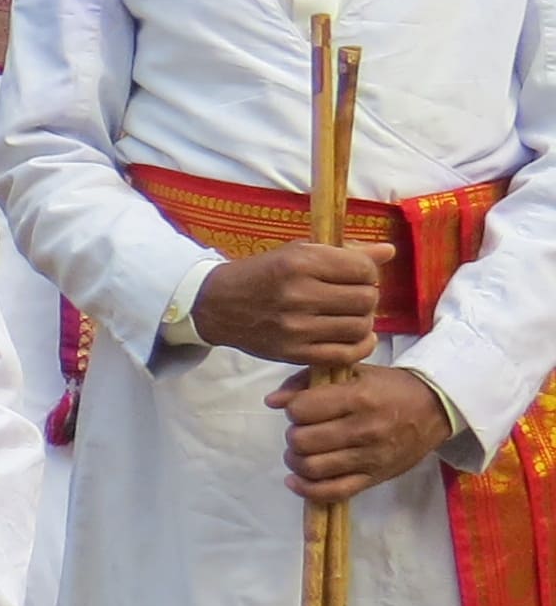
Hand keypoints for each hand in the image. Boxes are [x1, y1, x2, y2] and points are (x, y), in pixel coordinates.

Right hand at [192, 245, 380, 368]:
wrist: (217, 304)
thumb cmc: (262, 273)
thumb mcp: (297, 253)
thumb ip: (344, 253)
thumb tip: (388, 251)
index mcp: (298, 263)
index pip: (363, 269)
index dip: (368, 271)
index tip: (356, 274)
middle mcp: (297, 295)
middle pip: (366, 299)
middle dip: (367, 296)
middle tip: (352, 295)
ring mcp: (295, 327)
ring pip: (360, 327)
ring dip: (363, 320)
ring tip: (349, 314)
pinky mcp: (293, 352)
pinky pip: (346, 354)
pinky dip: (360, 346)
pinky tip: (354, 336)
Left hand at [272, 365, 454, 500]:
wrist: (435, 407)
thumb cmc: (389, 386)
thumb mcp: (352, 371)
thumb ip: (307, 381)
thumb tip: (272, 401)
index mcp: (357, 398)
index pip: (301, 410)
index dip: (293, 409)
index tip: (302, 408)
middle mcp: (364, 430)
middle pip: (302, 442)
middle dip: (293, 435)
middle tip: (303, 430)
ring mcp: (370, 458)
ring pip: (312, 468)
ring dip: (297, 461)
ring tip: (302, 451)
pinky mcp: (375, 478)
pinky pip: (333, 492)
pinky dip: (307, 489)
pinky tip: (297, 479)